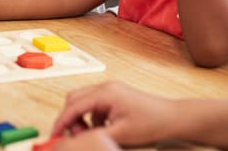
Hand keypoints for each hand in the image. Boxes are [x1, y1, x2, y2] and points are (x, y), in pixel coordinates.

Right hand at [52, 81, 176, 147]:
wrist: (173, 118)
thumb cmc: (151, 123)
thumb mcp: (120, 135)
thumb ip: (94, 136)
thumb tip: (75, 140)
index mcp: (105, 93)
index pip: (74, 106)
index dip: (62, 121)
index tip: (54, 135)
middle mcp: (105, 87)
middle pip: (74, 99)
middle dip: (70, 119)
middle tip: (74, 137)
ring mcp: (110, 90)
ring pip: (83, 102)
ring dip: (81, 119)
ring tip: (91, 135)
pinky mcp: (115, 96)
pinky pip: (94, 105)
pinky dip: (92, 118)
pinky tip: (103, 130)